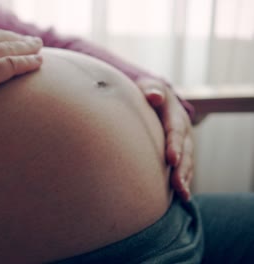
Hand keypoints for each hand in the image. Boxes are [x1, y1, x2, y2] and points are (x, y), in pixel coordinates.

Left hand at [136, 78, 193, 200]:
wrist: (155, 97)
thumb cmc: (148, 93)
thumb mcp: (149, 87)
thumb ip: (151, 90)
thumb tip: (153, 96)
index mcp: (175, 115)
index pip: (175, 131)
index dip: (174, 145)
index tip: (171, 159)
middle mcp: (183, 131)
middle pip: (185, 151)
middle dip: (182, 168)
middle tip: (177, 184)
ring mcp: (183, 143)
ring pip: (187, 162)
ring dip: (184, 178)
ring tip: (182, 193)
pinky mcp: (180, 153)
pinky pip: (184, 168)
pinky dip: (183, 181)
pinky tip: (181, 196)